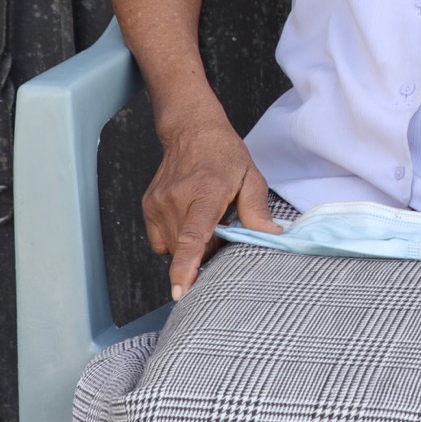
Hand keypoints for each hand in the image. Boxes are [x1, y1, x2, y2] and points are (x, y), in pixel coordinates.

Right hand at [144, 109, 278, 297]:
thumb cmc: (224, 155)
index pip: (194, 236)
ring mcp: (158, 204)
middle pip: (188, 249)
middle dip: (207, 251)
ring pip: (173, 248)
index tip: (181, 291)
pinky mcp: (148, 207)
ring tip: (206, 222)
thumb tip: (271, 237)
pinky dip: (176, 240)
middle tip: (223, 228)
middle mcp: (176, 200)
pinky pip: (161, 241)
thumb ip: (257, 210)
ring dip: (192, 246)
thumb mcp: (250, 178)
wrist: (191, 131)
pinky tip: (190, 221)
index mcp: (205, 193)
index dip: (186, 266)